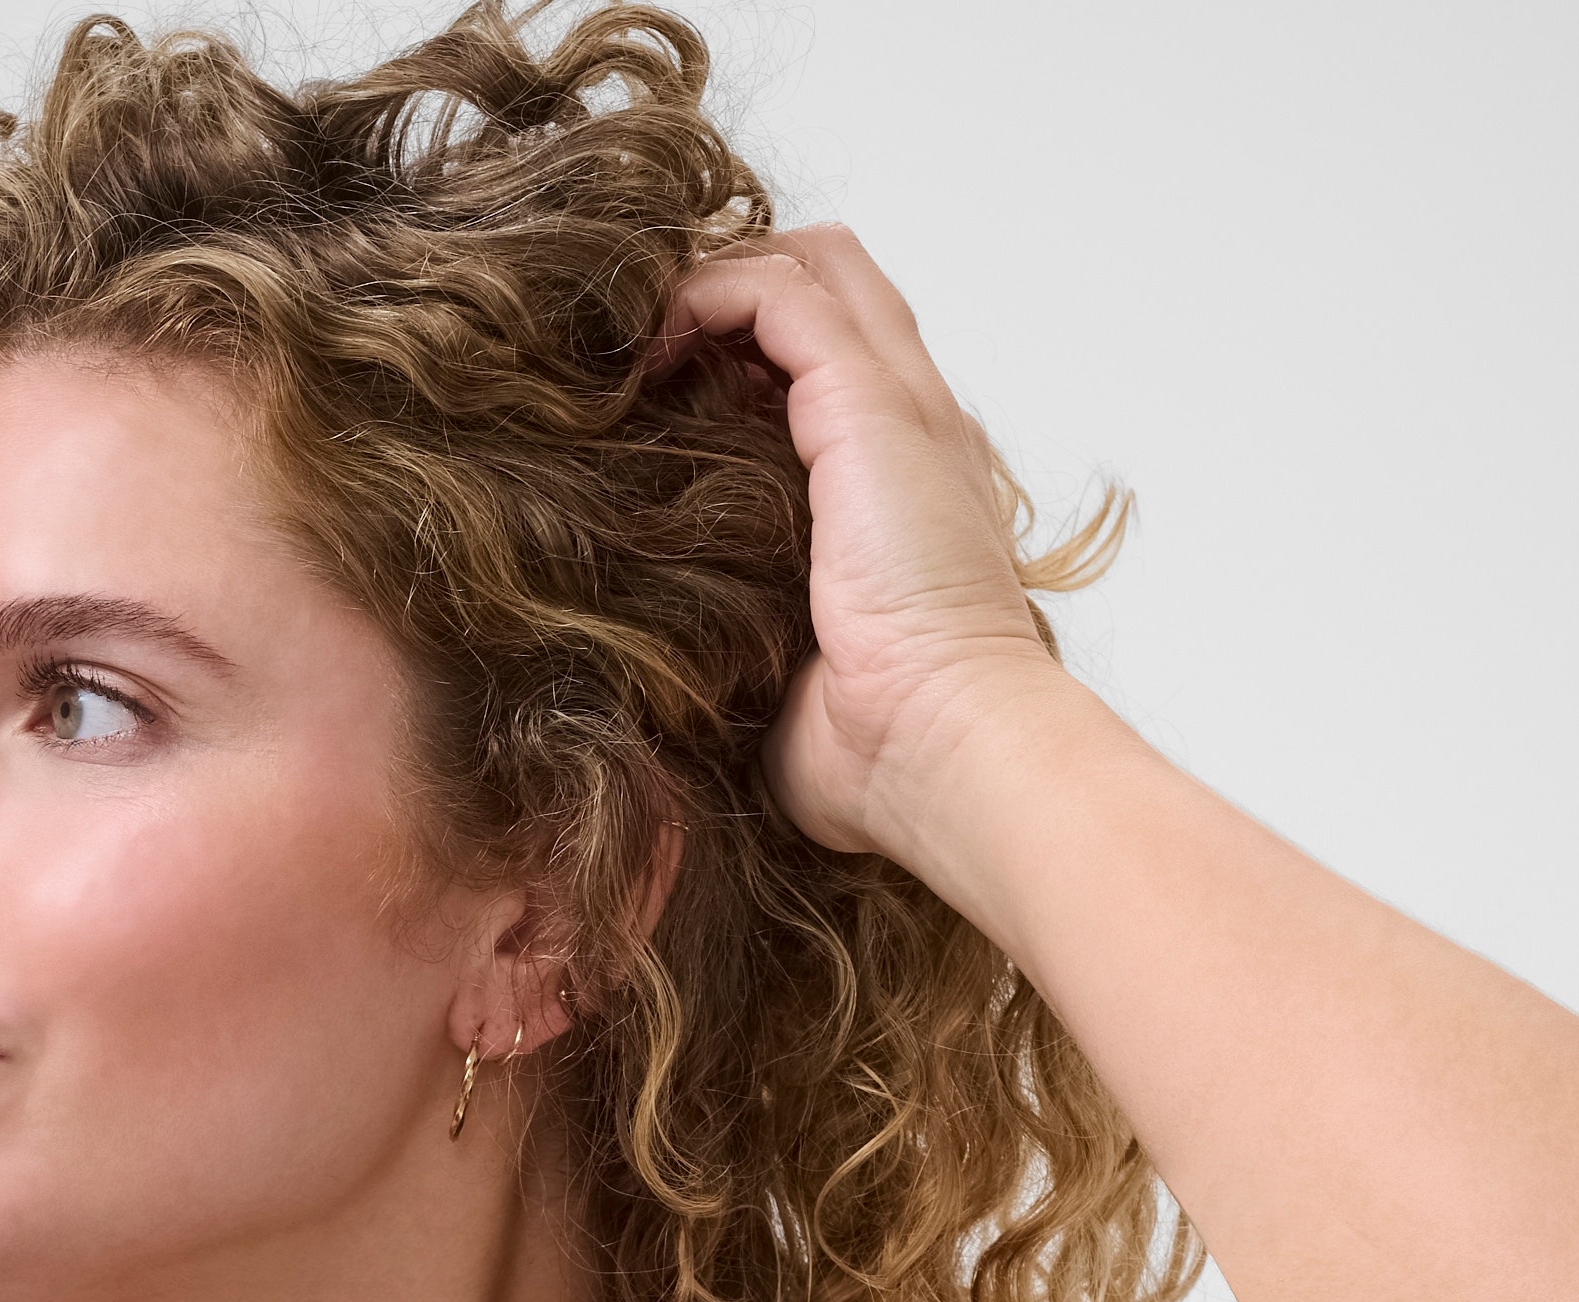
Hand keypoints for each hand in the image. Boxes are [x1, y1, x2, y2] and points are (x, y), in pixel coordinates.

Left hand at [658, 227, 1061, 865]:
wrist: (947, 750)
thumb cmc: (878, 752)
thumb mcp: (793, 674)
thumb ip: (750, 635)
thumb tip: (667, 660)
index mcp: (907, 490)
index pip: (836, 365)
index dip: (748, 356)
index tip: (660, 408)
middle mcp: (915, 432)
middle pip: (834, 284)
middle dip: (734, 290)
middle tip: (645, 354)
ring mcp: (900, 409)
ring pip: (813, 266)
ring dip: (716, 282)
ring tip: (638, 344)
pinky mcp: (869, 407)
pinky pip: (779, 294)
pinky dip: (707, 296)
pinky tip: (650, 353)